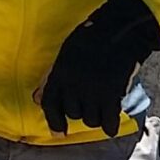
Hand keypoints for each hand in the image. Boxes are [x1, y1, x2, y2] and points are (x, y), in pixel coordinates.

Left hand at [40, 0, 159, 133]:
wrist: (122, 27)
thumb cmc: (94, 36)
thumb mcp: (67, 52)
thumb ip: (53, 75)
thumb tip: (37, 98)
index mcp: (61, 71)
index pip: (50, 102)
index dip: (53, 120)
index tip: (59, 131)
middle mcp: (74, 83)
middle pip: (72, 113)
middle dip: (80, 112)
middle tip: (89, 106)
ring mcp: (94, 89)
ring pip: (90, 119)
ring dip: (96, 118)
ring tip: (102, 109)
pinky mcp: (113, 93)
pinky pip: (109, 119)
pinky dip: (110, 126)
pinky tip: (112, 125)